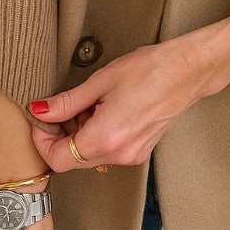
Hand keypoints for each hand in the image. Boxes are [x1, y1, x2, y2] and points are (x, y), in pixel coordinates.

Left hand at [29, 35, 213, 171]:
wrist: (188, 71)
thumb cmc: (150, 69)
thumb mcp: (102, 81)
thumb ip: (67, 102)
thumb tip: (41, 110)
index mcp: (106, 137)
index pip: (58, 159)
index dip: (42, 141)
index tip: (41, 121)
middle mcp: (119, 154)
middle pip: (73, 160)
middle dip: (61, 136)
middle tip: (63, 108)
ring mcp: (132, 155)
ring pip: (90, 156)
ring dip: (80, 135)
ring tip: (90, 104)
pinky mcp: (141, 151)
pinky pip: (108, 151)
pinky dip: (98, 136)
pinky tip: (105, 111)